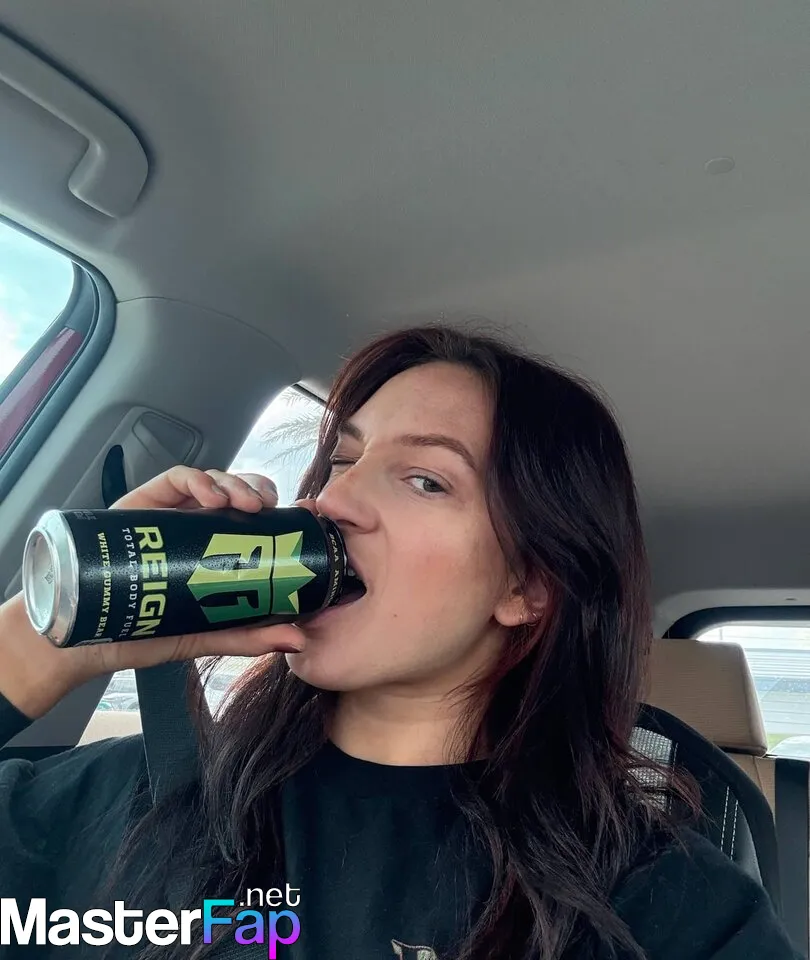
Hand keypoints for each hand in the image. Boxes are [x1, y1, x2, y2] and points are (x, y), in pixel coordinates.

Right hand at [0, 467, 311, 718]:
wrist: (80, 642)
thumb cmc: (141, 634)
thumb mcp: (203, 634)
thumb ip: (246, 636)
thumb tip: (297, 639)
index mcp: (215, 550)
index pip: (254, 519)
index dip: (280, 510)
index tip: (301, 517)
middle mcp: (195, 527)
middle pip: (236, 493)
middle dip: (259, 490)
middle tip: (270, 508)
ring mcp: (169, 513)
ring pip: (211, 480)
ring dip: (234, 483)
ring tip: (245, 503)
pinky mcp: (142, 503)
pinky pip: (176, 478)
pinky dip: (199, 479)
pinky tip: (211, 496)